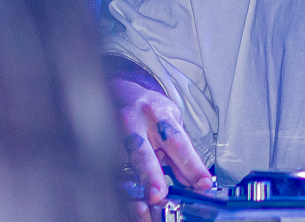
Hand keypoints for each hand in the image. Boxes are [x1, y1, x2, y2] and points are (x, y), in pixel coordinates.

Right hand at [111, 74, 213, 218]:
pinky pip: (114, 179)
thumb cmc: (149, 110)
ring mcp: (112, 139)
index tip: (203, 184)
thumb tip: (193, 181)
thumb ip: (180, 151)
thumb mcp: (171, 120)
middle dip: (150, 176)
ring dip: (135, 194)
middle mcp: (132, 126)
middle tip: (157, 197)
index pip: (176, 142)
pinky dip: (125, 196)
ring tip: (145, 213)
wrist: (119, 94)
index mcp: (155, 114)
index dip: (190, 164)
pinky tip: (134, 210)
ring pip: (123, 171)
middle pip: (142, 154)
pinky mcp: (101, 154)